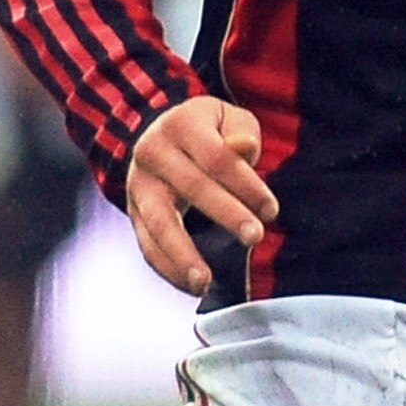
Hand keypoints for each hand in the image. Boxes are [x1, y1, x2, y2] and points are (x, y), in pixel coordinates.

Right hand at [125, 99, 277, 294]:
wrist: (157, 134)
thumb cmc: (207, 132)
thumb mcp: (227, 119)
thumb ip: (240, 134)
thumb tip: (244, 148)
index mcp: (181, 125)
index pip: (217, 157)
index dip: (246, 184)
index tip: (271, 210)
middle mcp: (152, 152)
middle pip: (191, 187)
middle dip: (226, 214)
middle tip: (254, 236)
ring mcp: (138, 185)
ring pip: (159, 223)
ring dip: (182, 255)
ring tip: (205, 282)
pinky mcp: (134, 212)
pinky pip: (147, 245)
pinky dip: (168, 269)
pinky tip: (192, 286)